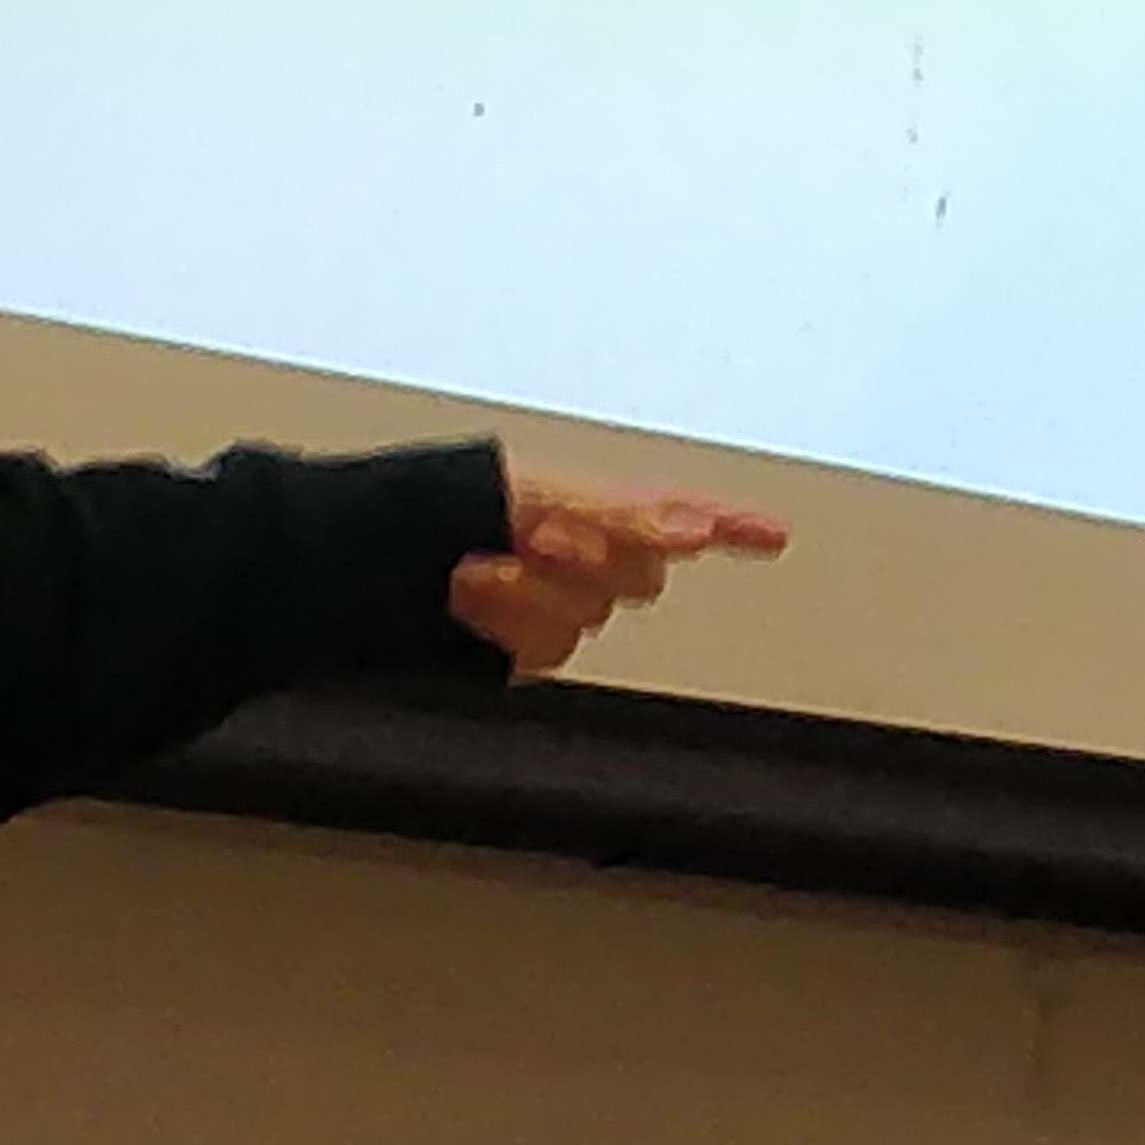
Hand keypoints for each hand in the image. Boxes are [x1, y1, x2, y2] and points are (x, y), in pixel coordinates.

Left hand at [448, 469, 790, 677]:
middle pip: (638, 574)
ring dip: (532, 592)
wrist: (372, 563)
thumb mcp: (536, 494)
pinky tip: (476, 600)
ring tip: (481, 566)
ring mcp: (558, 605)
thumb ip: (620, 514)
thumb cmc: (442, 509)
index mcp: (593, 504)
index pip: (680, 514)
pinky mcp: (528, 648)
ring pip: (589, 616)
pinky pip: (547, 649)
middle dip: (588, 556)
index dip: (730, 524)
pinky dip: (509, 622)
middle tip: (537, 537)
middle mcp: (586, 556)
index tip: (772, 534)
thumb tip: (689, 526)